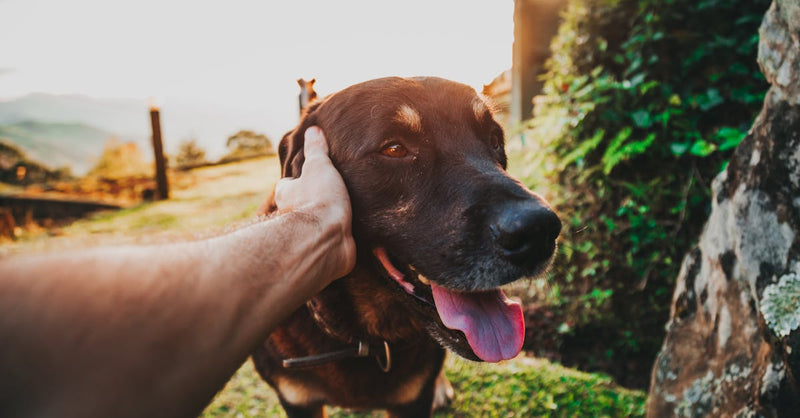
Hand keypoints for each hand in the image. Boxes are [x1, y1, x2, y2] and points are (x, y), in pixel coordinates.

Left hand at [273, 126, 356, 283]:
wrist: (327, 239)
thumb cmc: (319, 200)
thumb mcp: (319, 166)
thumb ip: (316, 149)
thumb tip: (313, 130)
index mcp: (287, 195)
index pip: (287, 185)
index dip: (297, 180)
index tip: (309, 176)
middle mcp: (293, 218)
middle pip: (299, 207)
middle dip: (311, 203)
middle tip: (331, 195)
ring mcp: (310, 236)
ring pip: (316, 226)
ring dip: (328, 223)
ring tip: (349, 213)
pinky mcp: (327, 252)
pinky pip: (335, 244)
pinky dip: (343, 240)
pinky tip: (357, 234)